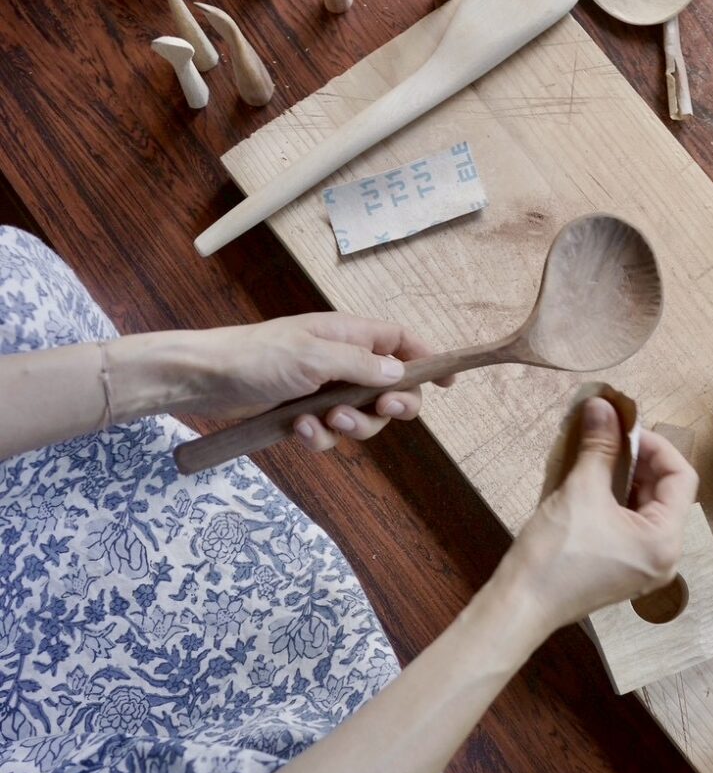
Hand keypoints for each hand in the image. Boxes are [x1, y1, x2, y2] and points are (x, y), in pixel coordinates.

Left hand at [184, 312, 451, 447]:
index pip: (401, 341)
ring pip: (362, 416)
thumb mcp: (315, 356)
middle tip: (386, 409)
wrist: (204, 380)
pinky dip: (320, 437)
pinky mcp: (304, 413)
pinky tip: (300, 431)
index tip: (448, 382)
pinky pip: (330, 433)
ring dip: (353, 425)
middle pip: (390, 387)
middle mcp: (341, 361)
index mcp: (348, 335)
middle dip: (390, 404)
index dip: (426, 359)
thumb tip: (401, 373)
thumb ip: (361, 366)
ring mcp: (323, 389)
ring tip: (326, 421)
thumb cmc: (256, 356)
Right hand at [500, 397, 697, 634]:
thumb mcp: (580, 491)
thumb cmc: (555, 554)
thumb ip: (599, 445)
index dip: (655, 446)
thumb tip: (603, 405)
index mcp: (665, 540)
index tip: (623, 428)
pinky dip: (616, 500)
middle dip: (639, 459)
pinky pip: (631, 525)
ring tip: (597, 456)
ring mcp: (644, 567)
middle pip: (666, 492)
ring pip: (647, 508)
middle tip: (608, 436)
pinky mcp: (622, 570)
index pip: (682, 477)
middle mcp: (664, 557)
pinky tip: (591, 484)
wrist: (520, 605)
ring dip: (626, 477)